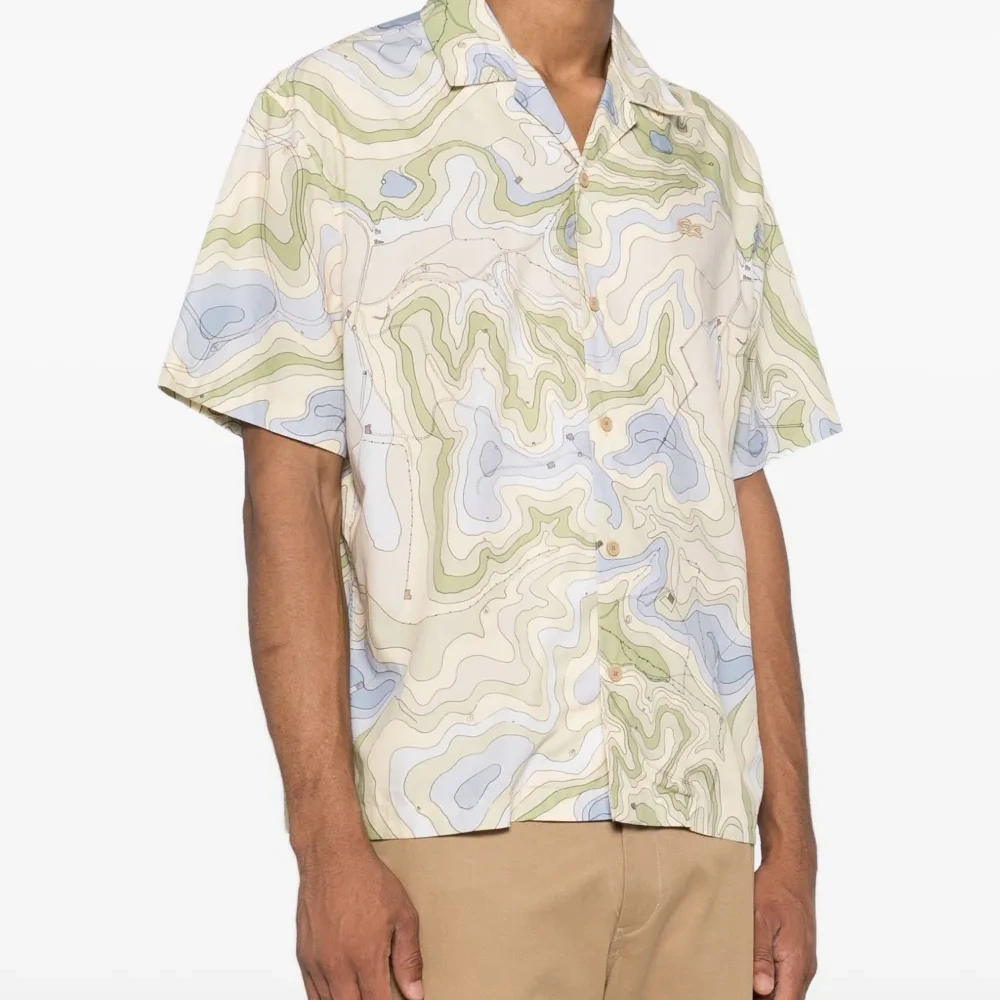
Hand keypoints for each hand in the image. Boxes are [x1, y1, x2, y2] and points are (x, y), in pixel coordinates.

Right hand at [295, 843, 422, 999]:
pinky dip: (325, 998)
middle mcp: (338, 966)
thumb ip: (409, 957)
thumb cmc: (367, 880)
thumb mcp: (403, 915)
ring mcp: (317, 963)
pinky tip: (338, 993)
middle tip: (377, 993)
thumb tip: (415, 992)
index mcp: (366, 959)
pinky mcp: (303, 956)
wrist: (333, 858)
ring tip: (360, 992)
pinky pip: (311, 992)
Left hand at [752, 859, 816, 998]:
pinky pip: (788, 979)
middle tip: (736, 988)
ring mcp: (803, 962)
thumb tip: (762, 987)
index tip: (741, 995)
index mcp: (796, 963)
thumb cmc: (775, 890)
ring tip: (741, 982)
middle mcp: (804, 968)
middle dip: (763, 999)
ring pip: (787, 991)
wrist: (791, 871)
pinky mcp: (799, 955)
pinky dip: (772, 982)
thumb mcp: (760, 919)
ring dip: (768, 993)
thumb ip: (761, 955)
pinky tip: (753, 973)